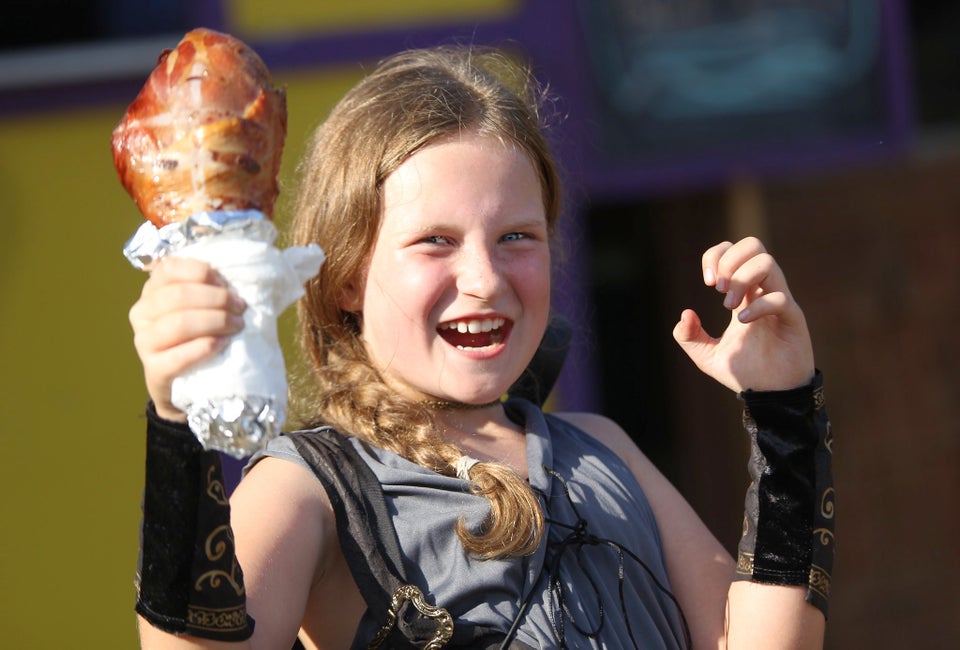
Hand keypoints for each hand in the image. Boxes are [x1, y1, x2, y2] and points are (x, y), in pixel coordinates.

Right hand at [128, 257, 246, 419]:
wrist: (182, 385)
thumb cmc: (196, 337)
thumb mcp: (198, 307)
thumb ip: (207, 289)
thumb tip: (237, 280)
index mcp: (152, 290)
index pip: (171, 268)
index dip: (203, 273)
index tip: (227, 284)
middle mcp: (142, 313)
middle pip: (179, 295)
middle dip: (217, 299)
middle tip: (241, 308)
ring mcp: (144, 342)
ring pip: (180, 323)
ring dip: (216, 321)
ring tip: (237, 325)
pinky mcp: (154, 370)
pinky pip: (179, 356)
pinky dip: (206, 347)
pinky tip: (223, 343)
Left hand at [672, 237, 814, 392]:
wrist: (771, 397)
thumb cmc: (745, 372)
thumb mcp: (706, 356)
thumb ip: (689, 336)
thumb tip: (686, 313)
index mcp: (743, 294)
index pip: (733, 251)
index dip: (716, 255)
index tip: (706, 281)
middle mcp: (762, 291)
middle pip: (753, 245)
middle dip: (729, 260)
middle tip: (716, 288)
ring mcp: (779, 302)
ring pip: (767, 262)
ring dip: (741, 278)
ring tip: (727, 304)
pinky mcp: (793, 318)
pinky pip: (780, 297)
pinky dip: (757, 306)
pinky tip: (742, 322)